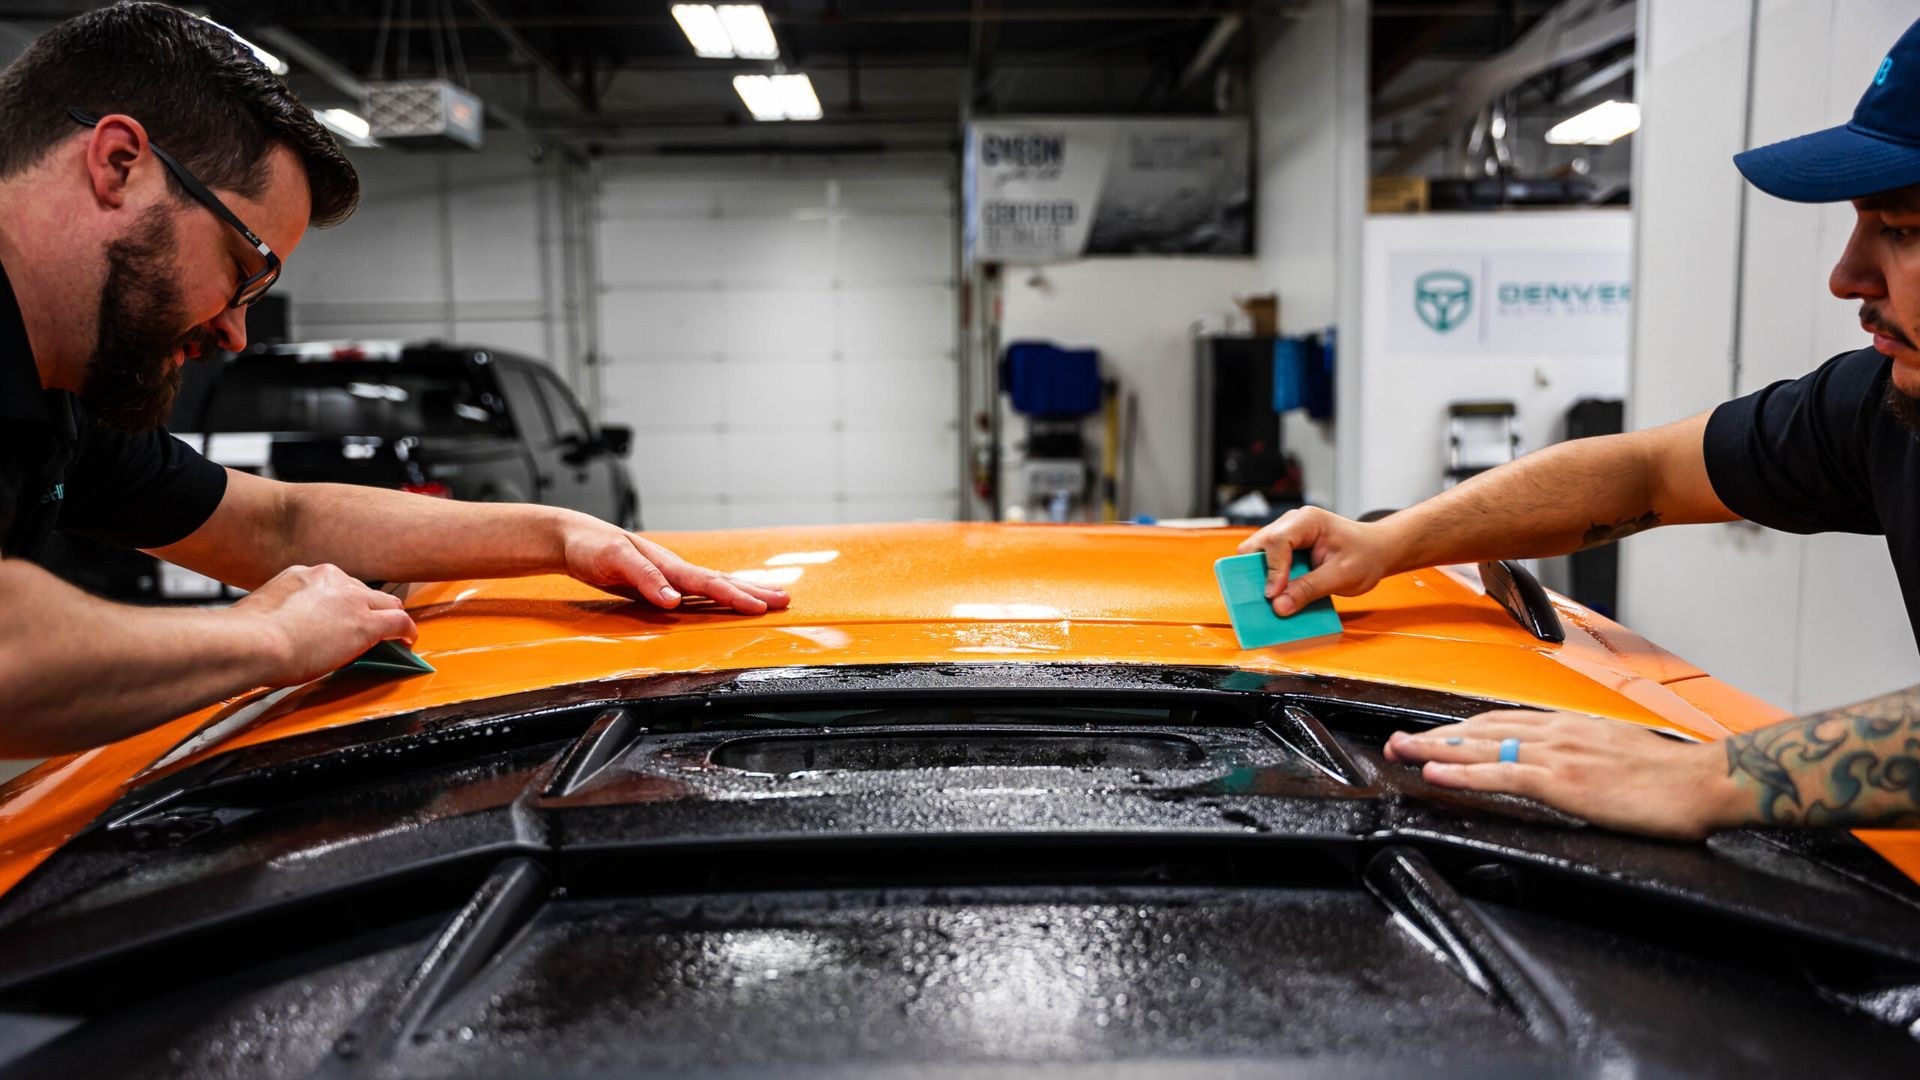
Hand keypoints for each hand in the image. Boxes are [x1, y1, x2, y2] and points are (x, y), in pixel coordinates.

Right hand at [232, 563, 417, 685]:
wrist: (253, 642)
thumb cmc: (248, 636)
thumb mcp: (264, 609)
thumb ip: (282, 611)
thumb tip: (284, 625)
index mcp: (304, 574)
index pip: (336, 586)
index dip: (344, 602)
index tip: (342, 615)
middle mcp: (331, 579)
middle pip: (364, 591)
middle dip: (369, 608)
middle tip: (371, 625)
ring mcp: (351, 599)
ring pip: (386, 603)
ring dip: (389, 618)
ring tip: (395, 634)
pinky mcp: (366, 623)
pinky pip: (399, 622)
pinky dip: (407, 631)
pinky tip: (408, 641)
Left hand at [562, 522, 790, 614]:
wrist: (572, 538)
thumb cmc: (590, 547)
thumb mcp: (613, 561)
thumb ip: (644, 579)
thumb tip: (674, 601)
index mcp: (667, 564)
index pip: (709, 583)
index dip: (735, 596)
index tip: (761, 608)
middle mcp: (673, 569)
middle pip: (721, 581)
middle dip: (754, 591)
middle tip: (785, 600)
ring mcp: (668, 575)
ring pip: (714, 585)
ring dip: (743, 591)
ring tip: (770, 597)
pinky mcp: (659, 583)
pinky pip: (697, 591)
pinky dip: (719, 596)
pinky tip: (727, 600)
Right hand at [1236, 507, 1399, 615]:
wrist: (1378, 550)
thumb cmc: (1366, 556)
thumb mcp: (1341, 576)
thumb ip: (1309, 590)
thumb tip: (1278, 606)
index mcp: (1307, 521)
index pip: (1276, 541)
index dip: (1272, 570)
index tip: (1273, 595)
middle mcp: (1292, 523)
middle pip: (1258, 545)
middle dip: (1258, 571)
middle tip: (1267, 596)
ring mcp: (1288, 534)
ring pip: (1259, 554)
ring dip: (1263, 576)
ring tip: (1273, 597)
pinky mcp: (1288, 548)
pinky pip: (1270, 562)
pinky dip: (1271, 579)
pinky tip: (1281, 594)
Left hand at [1384, 710, 1742, 840]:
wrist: (1708, 782)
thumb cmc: (1674, 778)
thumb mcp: (1620, 756)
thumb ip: (1588, 757)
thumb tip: (1572, 769)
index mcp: (1571, 726)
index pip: (1502, 721)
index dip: (1462, 728)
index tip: (1434, 734)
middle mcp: (1558, 732)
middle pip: (1480, 727)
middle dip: (1435, 736)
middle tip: (1398, 743)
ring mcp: (1557, 754)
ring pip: (1480, 745)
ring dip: (1435, 749)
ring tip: (1402, 752)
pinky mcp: (1562, 781)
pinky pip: (1500, 773)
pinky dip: (1463, 772)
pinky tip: (1437, 773)